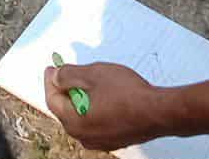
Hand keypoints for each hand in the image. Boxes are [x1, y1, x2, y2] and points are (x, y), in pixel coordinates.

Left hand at [43, 62, 171, 152]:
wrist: (158, 112)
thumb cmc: (128, 94)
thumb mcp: (92, 74)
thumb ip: (67, 75)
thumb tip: (55, 77)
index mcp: (73, 121)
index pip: (52, 99)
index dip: (50, 81)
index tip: (52, 68)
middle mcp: (83, 136)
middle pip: (66, 110)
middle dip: (66, 90)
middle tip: (68, 73)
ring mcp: (99, 141)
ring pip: (82, 117)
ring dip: (82, 100)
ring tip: (90, 83)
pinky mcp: (114, 140)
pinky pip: (97, 123)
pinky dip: (95, 109)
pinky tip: (105, 97)